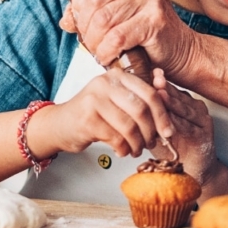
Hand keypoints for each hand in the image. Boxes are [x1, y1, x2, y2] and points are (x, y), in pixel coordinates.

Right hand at [31, 68, 173, 158]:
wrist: (58, 125)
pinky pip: (116, 138)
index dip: (163, 115)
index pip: (149, 93)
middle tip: (151, 143)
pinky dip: (123, 149)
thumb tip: (169, 101)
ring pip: (130, 126)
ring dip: (137, 143)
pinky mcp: (87, 119)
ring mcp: (94, 100)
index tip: (168, 131)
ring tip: (136, 150)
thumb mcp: (117, 102)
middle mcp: (105, 83)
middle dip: (151, 132)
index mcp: (117, 76)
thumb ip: (140, 100)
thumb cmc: (92, 114)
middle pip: (141, 109)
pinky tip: (122, 151)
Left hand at [69, 0, 199, 75]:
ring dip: (94, 41)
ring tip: (98, 50)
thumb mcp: (115, 12)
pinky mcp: (155, 20)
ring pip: (103, 19)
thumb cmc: (144, 31)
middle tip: (89, 41)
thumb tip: (65, 19)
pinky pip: (116, 37)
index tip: (81, 23)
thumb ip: (89, 9)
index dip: (78, 4)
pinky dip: (106, 51)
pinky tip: (108, 57)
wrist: (180, 51)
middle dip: (85, 25)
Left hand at [149, 69, 217, 184]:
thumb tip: (127, 100)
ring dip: (172, 102)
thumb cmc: (174, 148)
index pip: (170, 90)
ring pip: (184, 109)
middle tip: (154, 78)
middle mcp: (196, 109)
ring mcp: (202, 121)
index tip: (148, 72)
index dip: (159, 82)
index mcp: (185, 103)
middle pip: (178, 96)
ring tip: (159, 94)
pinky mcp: (205, 135)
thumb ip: (149, 114)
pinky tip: (168, 119)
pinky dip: (178, 122)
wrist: (193, 170)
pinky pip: (188, 127)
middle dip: (164, 88)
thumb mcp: (158, 127)